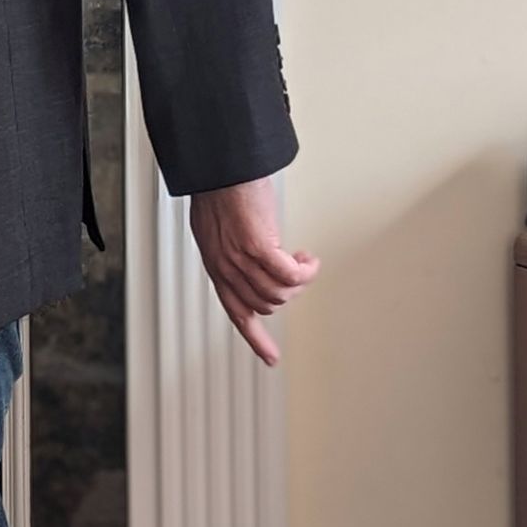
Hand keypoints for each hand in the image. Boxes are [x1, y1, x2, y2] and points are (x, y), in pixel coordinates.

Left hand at [188, 176, 319, 365]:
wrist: (219, 167)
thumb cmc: (220, 189)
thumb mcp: (217, 229)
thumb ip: (231, 251)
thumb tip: (251, 261)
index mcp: (217, 267)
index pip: (237, 314)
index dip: (256, 339)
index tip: (272, 359)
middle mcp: (226, 269)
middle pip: (266, 304)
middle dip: (288, 292)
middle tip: (298, 269)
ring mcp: (240, 260)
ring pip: (280, 293)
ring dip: (299, 281)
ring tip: (304, 261)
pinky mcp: (257, 247)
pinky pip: (290, 276)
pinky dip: (305, 271)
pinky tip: (309, 259)